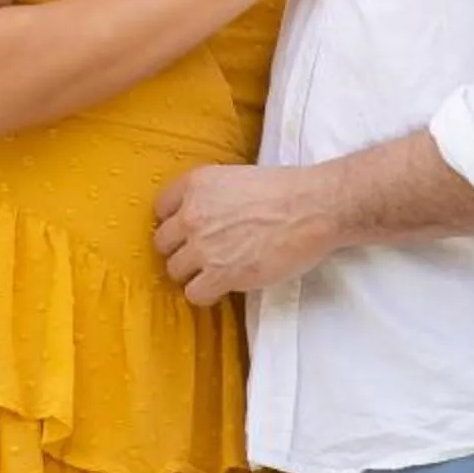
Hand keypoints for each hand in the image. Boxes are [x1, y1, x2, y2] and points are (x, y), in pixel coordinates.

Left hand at [152, 164, 334, 305]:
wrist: (313, 207)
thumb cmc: (284, 190)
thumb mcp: (234, 178)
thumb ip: (209, 197)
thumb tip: (200, 217)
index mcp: (194, 184)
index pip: (161, 209)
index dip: (176, 223)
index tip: (190, 231)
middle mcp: (190, 214)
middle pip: (163, 243)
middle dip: (182, 249)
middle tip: (204, 254)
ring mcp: (203, 246)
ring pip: (175, 270)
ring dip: (194, 273)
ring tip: (217, 272)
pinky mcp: (221, 274)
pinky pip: (194, 294)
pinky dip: (206, 294)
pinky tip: (223, 287)